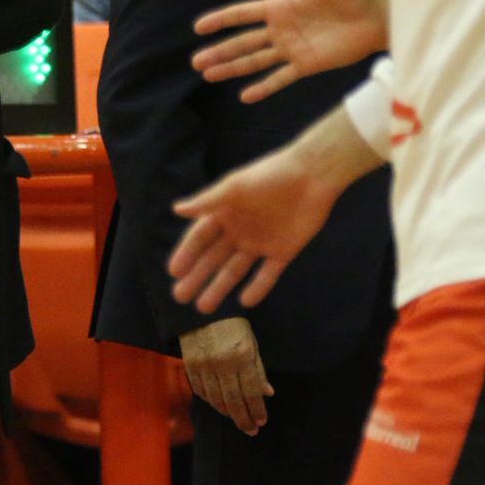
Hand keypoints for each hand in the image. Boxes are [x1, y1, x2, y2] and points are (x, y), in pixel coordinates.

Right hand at [169, 141, 342, 312]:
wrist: (311, 176)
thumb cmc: (269, 176)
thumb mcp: (235, 187)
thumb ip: (207, 201)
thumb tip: (175, 210)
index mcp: (224, 213)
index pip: (199, 238)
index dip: (186, 254)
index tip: (173, 272)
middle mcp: (238, 231)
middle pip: (213, 258)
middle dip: (197, 277)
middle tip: (180, 297)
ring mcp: (260, 243)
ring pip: (235, 270)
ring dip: (220, 287)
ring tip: (204, 307)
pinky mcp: (283, 252)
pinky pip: (267, 274)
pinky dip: (257, 287)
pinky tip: (245, 301)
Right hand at [178, 317, 273, 434]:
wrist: (200, 308)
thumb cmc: (232, 324)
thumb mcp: (250, 342)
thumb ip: (258, 369)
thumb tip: (268, 393)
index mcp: (242, 355)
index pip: (252, 392)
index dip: (257, 410)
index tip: (261, 421)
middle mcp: (223, 362)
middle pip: (234, 401)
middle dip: (244, 419)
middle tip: (251, 430)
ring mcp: (204, 364)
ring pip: (217, 399)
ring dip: (227, 412)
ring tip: (236, 419)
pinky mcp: (190, 363)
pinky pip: (201, 390)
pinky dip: (211, 401)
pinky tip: (219, 405)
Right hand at [191, 0, 386, 102]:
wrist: (378, 16)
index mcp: (281, 6)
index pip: (243, 14)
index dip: (221, 19)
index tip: (199, 26)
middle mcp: (281, 29)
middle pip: (243, 42)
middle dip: (219, 51)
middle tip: (196, 61)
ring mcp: (292, 49)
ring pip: (255, 61)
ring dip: (232, 69)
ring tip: (208, 75)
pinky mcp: (307, 65)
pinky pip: (281, 78)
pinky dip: (263, 88)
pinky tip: (245, 96)